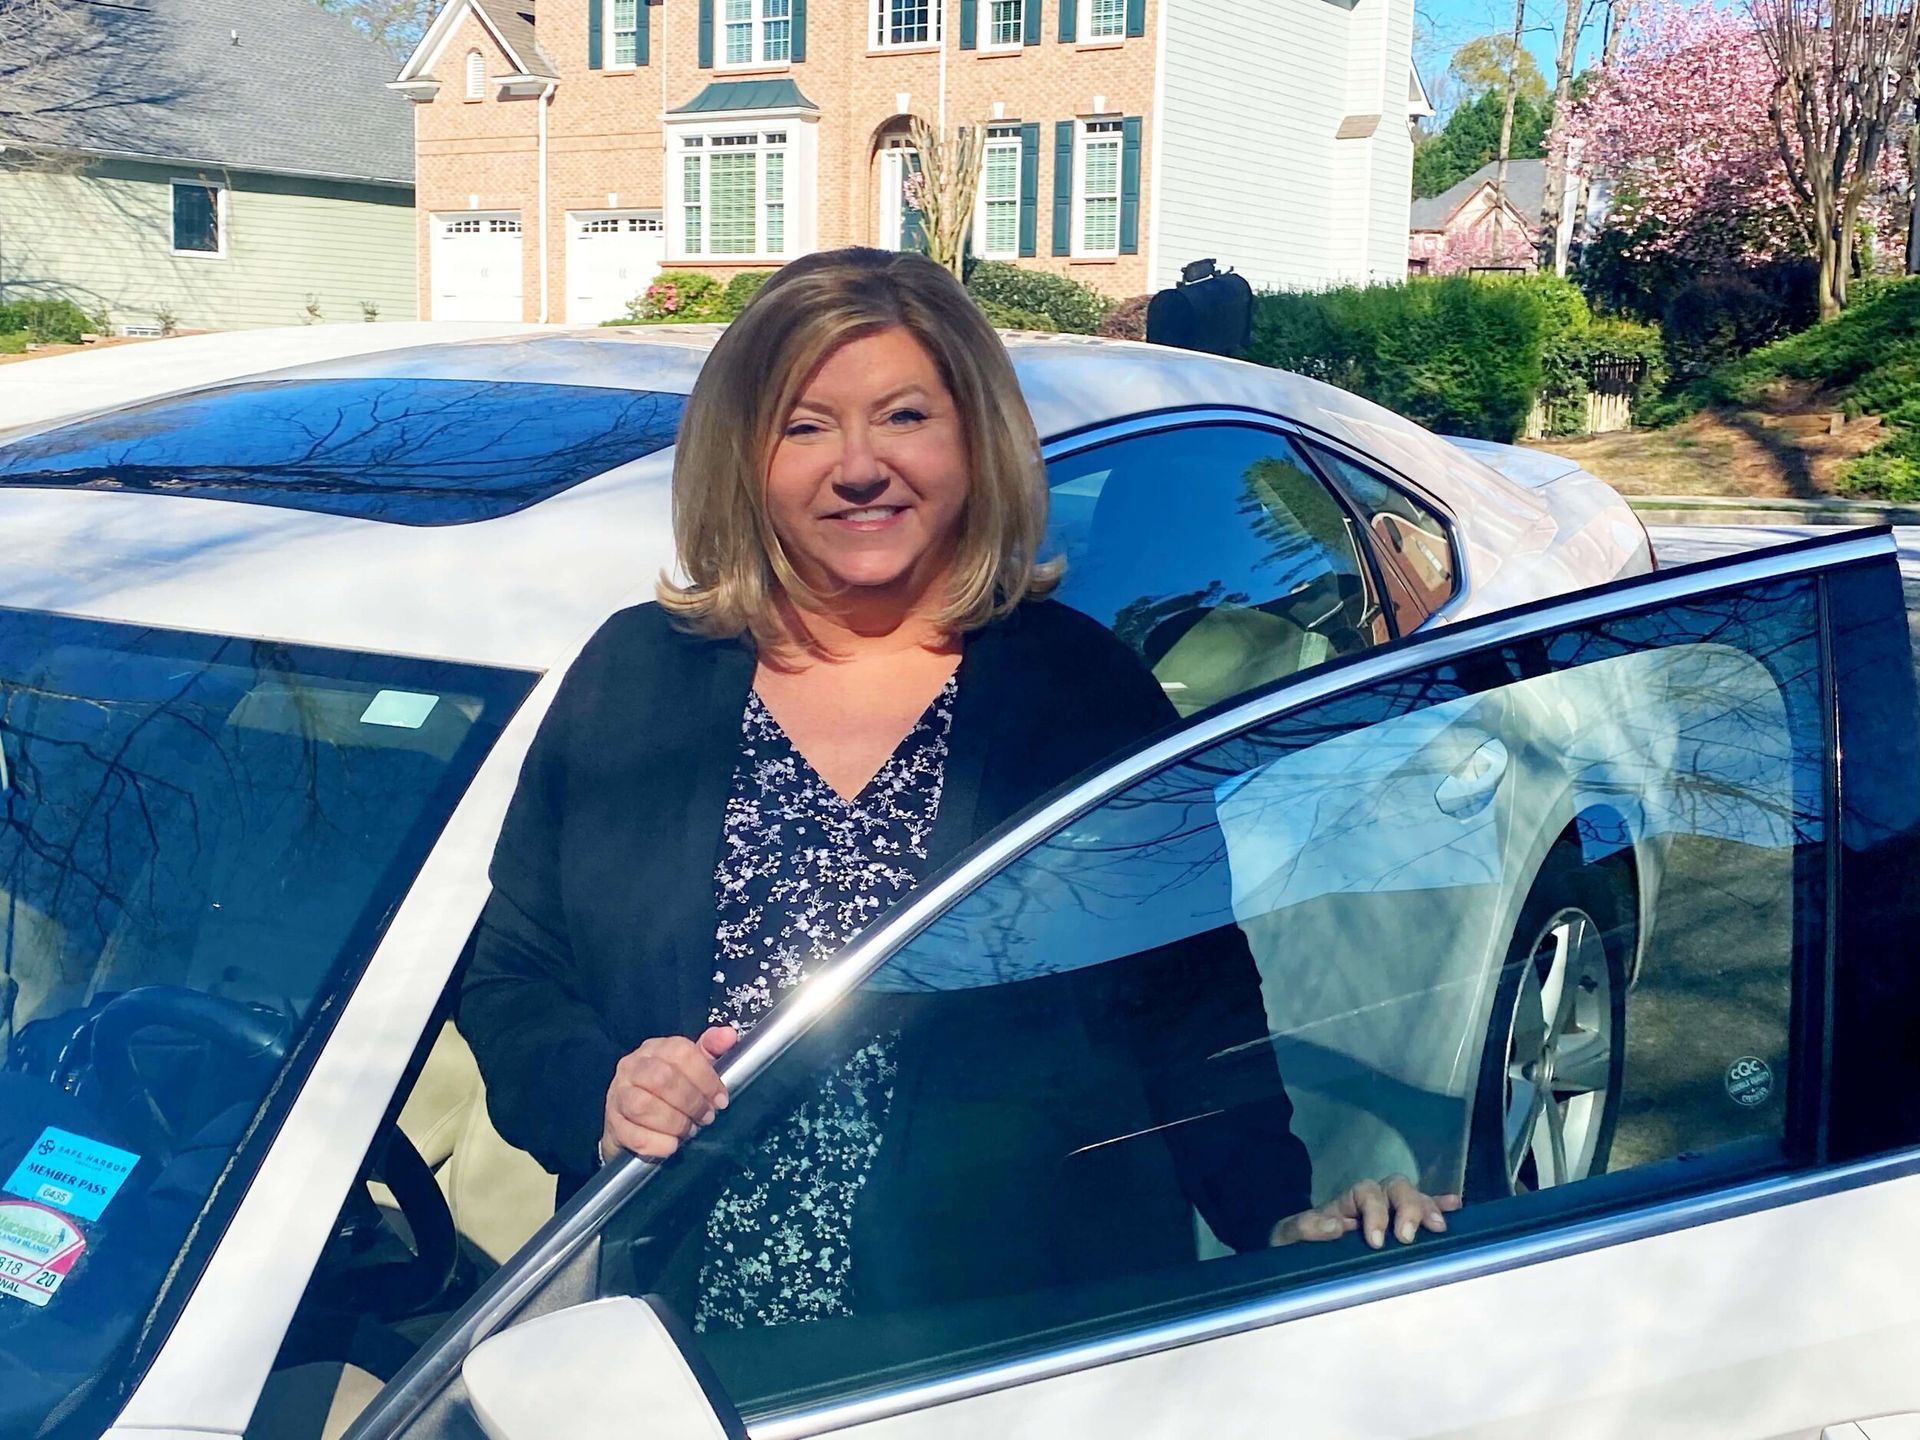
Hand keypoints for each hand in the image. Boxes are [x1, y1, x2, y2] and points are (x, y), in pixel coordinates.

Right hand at [599, 1025, 737, 1162]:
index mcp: (656, 1048)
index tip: (720, 1099)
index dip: (706, 1078)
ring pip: (644, 1106)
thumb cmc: (666, 1090)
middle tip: (706, 1118)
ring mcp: (618, 1095)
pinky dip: (659, 1143)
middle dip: (691, 1102)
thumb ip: (711, 1049)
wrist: (630, 1119)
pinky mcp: (613, 1124)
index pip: (681, 1053)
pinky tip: (672, 1145)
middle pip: (662, 1078)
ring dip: (674, 1123)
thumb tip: (728, 1035)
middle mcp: (633, 1066)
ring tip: (688, 1130)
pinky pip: (635, 1135)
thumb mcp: (690, 1066)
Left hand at [1269, 1174, 1461, 1249]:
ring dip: (1427, 1208)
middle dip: (1407, 1208)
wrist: (1293, 1257)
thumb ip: (1305, 1228)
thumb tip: (1337, 1227)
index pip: (1366, 1193)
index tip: (1376, 1242)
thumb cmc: (1292, 1246)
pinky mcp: (1399, 1228)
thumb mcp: (1288, 1236)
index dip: (1375, 1213)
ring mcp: (1388, 1214)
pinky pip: (1422, 1211)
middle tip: (1408, 1238)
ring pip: (1412, 1197)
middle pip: (1395, 1188)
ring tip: (1440, 1227)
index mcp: (1345, 1202)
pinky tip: (1456, 1207)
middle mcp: (1370, 1202)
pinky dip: (1438, 1206)